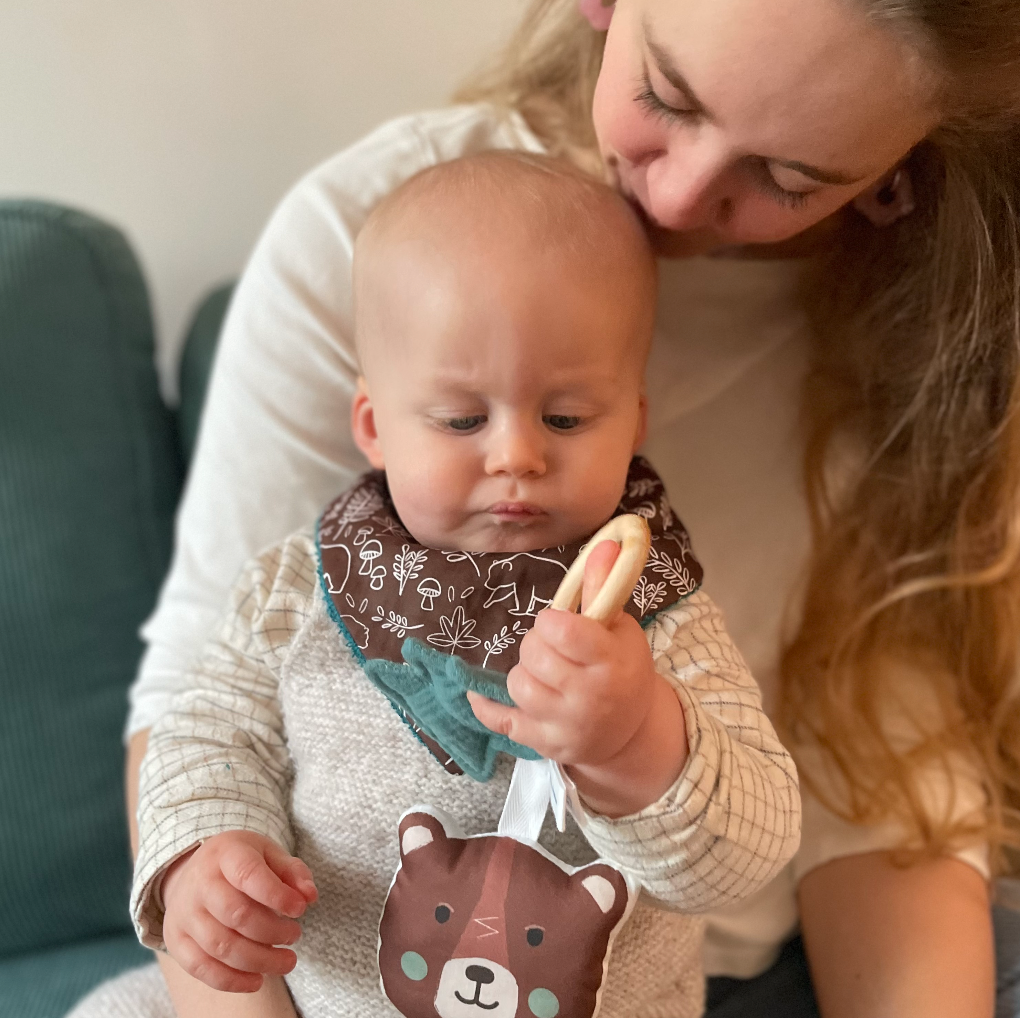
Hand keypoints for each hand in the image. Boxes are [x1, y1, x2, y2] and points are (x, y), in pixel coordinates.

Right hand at [161, 830, 317, 992]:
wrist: (195, 869)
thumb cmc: (241, 863)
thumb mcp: (269, 854)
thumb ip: (294, 873)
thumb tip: (309, 896)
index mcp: (225, 853)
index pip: (248, 874)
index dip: (277, 895)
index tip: (300, 909)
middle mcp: (199, 882)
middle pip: (236, 914)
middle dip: (273, 931)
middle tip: (295, 936)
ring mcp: (184, 912)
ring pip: (220, 946)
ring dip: (259, 960)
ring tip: (286, 961)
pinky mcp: (176, 940)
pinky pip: (200, 968)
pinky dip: (231, 981)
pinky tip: (257, 980)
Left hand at [468, 541, 687, 815]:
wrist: (630, 732)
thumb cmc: (623, 670)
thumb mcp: (620, 628)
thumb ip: (602, 588)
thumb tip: (605, 543)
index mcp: (608, 661)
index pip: (560, 630)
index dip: (551, 621)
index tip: (558, 623)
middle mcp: (587, 696)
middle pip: (534, 654)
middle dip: (537, 644)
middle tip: (553, 649)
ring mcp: (564, 724)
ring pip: (517, 684)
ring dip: (524, 672)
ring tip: (544, 673)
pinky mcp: (543, 744)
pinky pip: (499, 720)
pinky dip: (485, 706)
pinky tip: (479, 694)